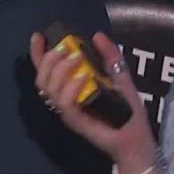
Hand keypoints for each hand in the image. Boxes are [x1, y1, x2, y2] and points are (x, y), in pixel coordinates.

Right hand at [27, 31, 153, 169]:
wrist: (135, 138)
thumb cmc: (125, 109)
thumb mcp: (119, 75)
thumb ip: (109, 55)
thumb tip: (97, 35)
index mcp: (69, 88)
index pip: (45, 70)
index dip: (38, 53)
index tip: (38, 36)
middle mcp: (63, 99)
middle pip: (41, 78)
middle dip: (49, 59)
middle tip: (65, 48)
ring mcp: (68, 112)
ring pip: (49, 89)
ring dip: (61, 69)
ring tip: (77, 58)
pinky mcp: (75, 121)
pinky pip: (64, 103)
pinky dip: (71, 87)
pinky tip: (83, 76)